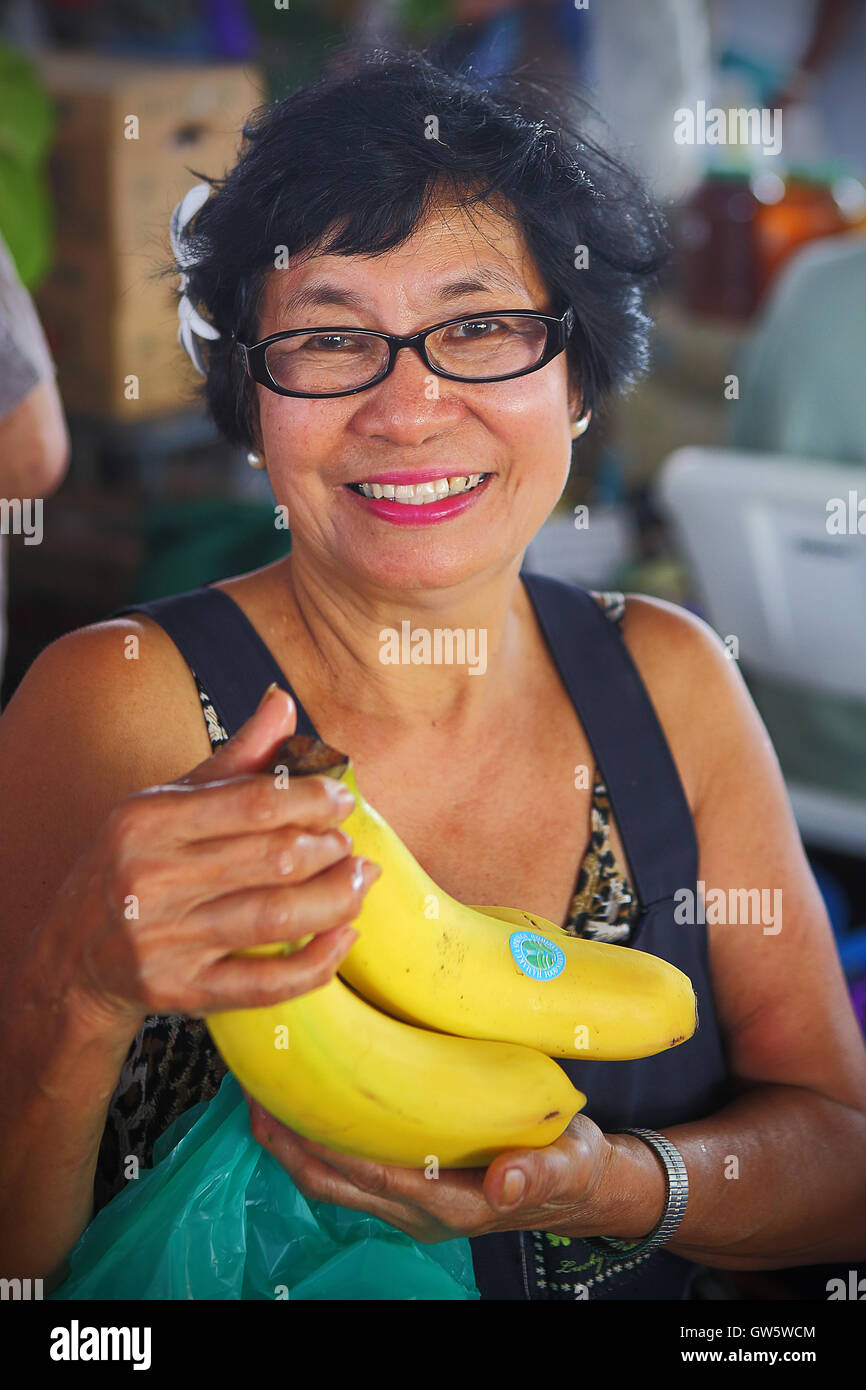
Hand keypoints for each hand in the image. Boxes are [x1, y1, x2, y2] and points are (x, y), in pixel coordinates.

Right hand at [33, 683, 378, 1035]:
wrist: (70, 957)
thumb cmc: (132, 865)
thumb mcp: (166, 803)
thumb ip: (233, 758)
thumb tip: (282, 701)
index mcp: (147, 821)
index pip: (252, 803)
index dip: (312, 799)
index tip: (342, 800)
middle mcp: (151, 880)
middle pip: (273, 860)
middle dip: (329, 849)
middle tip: (348, 844)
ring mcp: (164, 941)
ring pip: (278, 919)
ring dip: (337, 898)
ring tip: (360, 881)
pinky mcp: (180, 992)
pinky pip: (266, 984)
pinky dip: (318, 962)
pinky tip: (344, 936)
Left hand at [244, 1093, 613, 1243]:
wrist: (578, 1186)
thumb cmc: (569, 1168)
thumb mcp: (567, 1167)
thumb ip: (538, 1174)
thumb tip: (506, 1183)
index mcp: (449, 1202)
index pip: (373, 1175)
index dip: (327, 1146)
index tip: (290, 1107)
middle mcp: (417, 1208)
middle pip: (334, 1182)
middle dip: (288, 1143)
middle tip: (254, 1092)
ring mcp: (407, 1199)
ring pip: (332, 1179)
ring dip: (294, 1142)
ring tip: (262, 1092)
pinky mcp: (406, 1183)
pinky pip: (347, 1168)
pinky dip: (318, 1138)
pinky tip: (306, 1101)